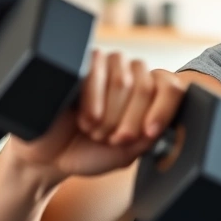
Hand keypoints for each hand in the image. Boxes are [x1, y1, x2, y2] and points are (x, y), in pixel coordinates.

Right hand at [6, 49, 187, 179]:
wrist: (50, 157)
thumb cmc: (90, 152)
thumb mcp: (126, 153)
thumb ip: (149, 138)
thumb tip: (162, 123)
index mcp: (148, 96)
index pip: (170, 87)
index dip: (163, 109)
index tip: (149, 133)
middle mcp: (131, 76)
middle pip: (145, 86)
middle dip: (130, 121)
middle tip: (113, 140)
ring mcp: (105, 67)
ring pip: (122, 79)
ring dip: (109, 115)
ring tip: (94, 131)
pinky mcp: (79, 62)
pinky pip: (95, 69)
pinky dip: (93, 100)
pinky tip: (85, 119)